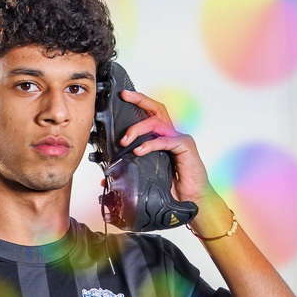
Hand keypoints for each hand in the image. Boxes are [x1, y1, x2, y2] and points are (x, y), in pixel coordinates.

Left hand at [117, 88, 210, 204]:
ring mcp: (179, 139)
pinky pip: (166, 140)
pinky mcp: (186, 146)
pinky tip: (140, 150)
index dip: (138, 102)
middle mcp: (171, 134)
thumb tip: (103, 179)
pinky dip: (151, 144)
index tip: (122, 96)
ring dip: (138, 129)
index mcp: (162, 138)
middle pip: (156, 109)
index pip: (150, 114)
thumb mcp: (146, 178)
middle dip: (139, 99)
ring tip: (125, 141)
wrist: (192, 200)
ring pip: (157, 123)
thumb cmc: (172, 189)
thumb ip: (128, 173)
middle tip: (124, 97)